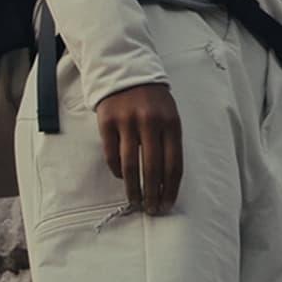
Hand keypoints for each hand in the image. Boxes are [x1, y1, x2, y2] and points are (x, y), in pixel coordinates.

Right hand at [95, 83, 182, 215]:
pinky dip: (117, 171)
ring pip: (130, 165)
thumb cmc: (153, 101)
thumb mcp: (169, 115)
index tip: (167, 204)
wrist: (126, 72)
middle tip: (151, 209)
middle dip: (152, 194)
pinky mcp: (107, 122)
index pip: (174, 164)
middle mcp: (150, 122)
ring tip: (135, 202)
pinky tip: (121, 178)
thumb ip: (169, 142)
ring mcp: (127, 121)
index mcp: (171, 122)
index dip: (171, 189)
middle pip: (152, 168)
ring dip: (133, 189)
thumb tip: (166, 181)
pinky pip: (111, 155)